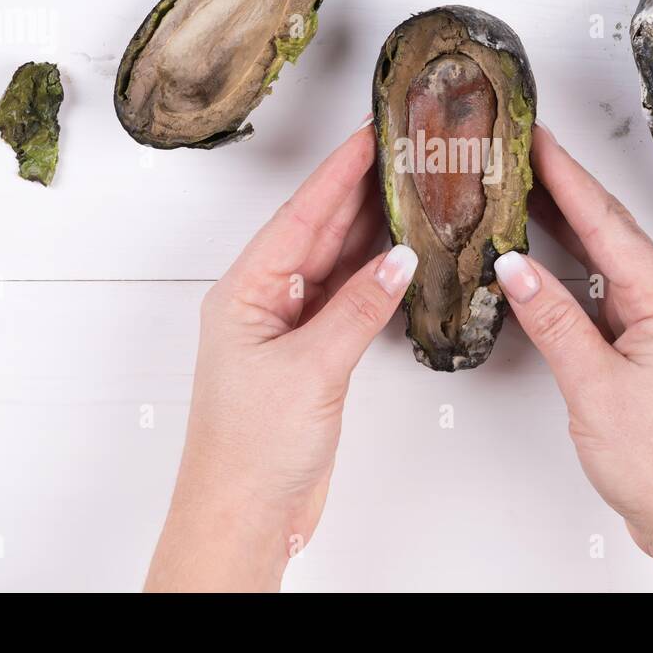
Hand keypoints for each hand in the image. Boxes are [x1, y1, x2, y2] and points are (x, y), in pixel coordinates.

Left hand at [145, 124, 417, 591]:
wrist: (244, 516)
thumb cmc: (249, 451)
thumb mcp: (311, 370)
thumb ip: (358, 309)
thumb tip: (398, 259)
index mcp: (244, 292)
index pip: (299, 217)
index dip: (337, 174)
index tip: (369, 136)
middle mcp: (263, 303)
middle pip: (316, 231)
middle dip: (357, 190)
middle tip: (399, 151)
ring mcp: (287, 330)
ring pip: (334, 264)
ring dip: (369, 230)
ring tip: (408, 189)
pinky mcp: (310, 357)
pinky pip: (345, 300)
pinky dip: (374, 278)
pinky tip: (399, 257)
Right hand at [493, 125, 652, 591]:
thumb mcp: (594, 386)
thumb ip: (553, 321)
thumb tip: (515, 268)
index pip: (605, 222)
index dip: (565, 176)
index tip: (535, 138)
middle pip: (609, 230)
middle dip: (565, 187)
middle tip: (524, 151)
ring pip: (604, 260)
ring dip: (566, 226)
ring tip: (524, 191)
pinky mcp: (642, 351)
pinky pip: (602, 293)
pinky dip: (569, 272)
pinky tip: (543, 265)